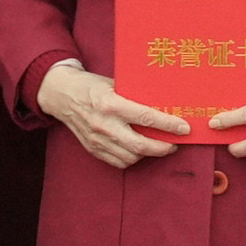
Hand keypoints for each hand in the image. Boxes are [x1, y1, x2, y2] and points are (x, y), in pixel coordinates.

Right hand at [35, 60, 187, 169]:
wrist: (61, 95)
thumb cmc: (91, 86)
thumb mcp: (114, 83)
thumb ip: (135, 95)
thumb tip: (164, 104)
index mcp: (110, 103)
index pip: (146, 117)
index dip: (168, 125)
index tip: (184, 128)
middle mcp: (104, 124)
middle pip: (140, 144)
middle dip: (163, 147)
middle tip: (175, 143)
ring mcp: (97, 139)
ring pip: (131, 156)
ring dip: (149, 154)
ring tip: (159, 146)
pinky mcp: (93, 149)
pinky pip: (118, 161)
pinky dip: (133, 159)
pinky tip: (140, 151)